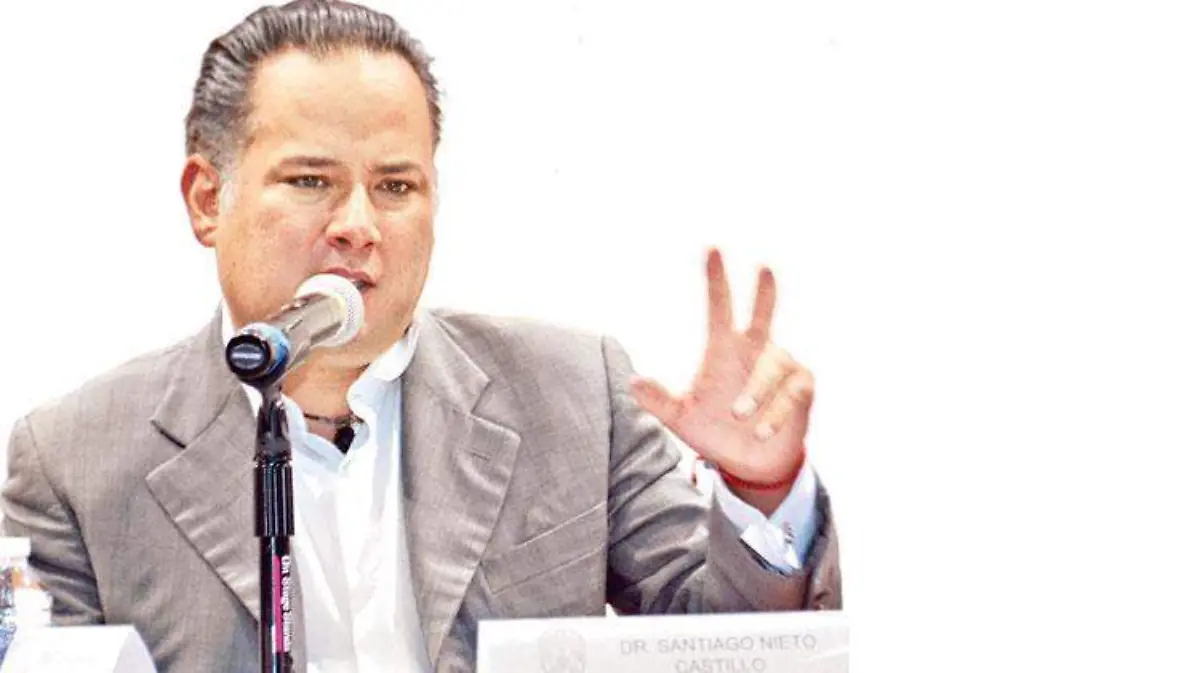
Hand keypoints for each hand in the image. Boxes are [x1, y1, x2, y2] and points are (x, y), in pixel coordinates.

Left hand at [630, 248, 813, 510]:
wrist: (746, 464)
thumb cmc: (713, 432)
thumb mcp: (681, 418)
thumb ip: (658, 401)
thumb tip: (632, 381)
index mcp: (723, 350)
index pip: (720, 306)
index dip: (716, 279)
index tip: (712, 249)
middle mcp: (754, 352)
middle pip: (763, 313)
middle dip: (764, 292)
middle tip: (763, 267)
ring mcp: (781, 369)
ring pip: (772, 367)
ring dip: (756, 391)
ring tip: (740, 415)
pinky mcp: (800, 389)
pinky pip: (792, 392)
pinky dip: (776, 411)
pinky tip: (762, 429)